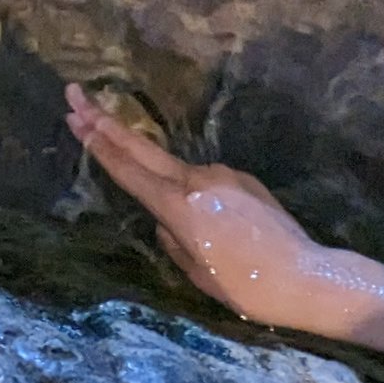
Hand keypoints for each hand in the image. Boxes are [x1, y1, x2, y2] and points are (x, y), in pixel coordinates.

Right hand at [65, 84, 377, 338]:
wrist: (309, 277)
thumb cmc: (248, 287)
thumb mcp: (197, 274)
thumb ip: (172, 242)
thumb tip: (165, 222)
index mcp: (178, 207)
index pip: (128, 171)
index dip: (98, 145)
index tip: (74, 118)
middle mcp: (196, 181)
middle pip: (141, 148)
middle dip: (105, 122)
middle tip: (75, 95)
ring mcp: (222, 175)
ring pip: (180, 173)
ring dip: (167, 184)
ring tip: (198, 233)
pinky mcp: (243, 180)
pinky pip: (209, 185)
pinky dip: (201, 198)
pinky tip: (223, 231)